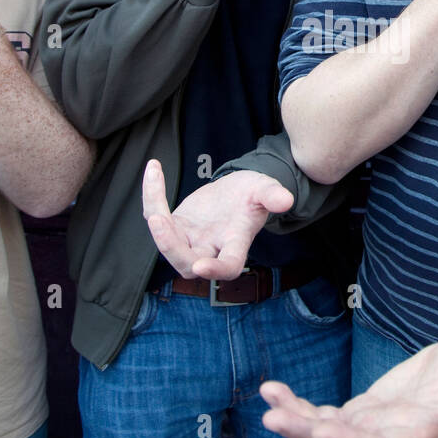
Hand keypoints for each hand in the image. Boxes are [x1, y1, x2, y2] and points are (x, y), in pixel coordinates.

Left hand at [141, 159, 293, 279]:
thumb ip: (273, 195)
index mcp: (235, 244)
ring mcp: (189, 240)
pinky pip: (156, 216)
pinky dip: (152, 194)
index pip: (228, 266)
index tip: (201, 266)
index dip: (215, 270)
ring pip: (165, 242)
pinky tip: (154, 167)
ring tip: (155, 179)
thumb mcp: (264, 189)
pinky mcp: (175, 227)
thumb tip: (285, 199)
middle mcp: (210, 249)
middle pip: (185, 263)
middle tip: (159, 220)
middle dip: (170, 246)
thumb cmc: (254, 195)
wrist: (237, 192)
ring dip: (155, 215)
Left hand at [261, 327, 437, 437]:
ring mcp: (372, 425)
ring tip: (269, 398)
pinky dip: (299, 404)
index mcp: (418, 434)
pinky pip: (324, 412)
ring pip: (325, 431)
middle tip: (274, 417)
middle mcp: (390, 437)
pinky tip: (273, 389)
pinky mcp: (363, 410)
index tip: (323, 428)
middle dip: (307, 434)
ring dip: (296, 418)